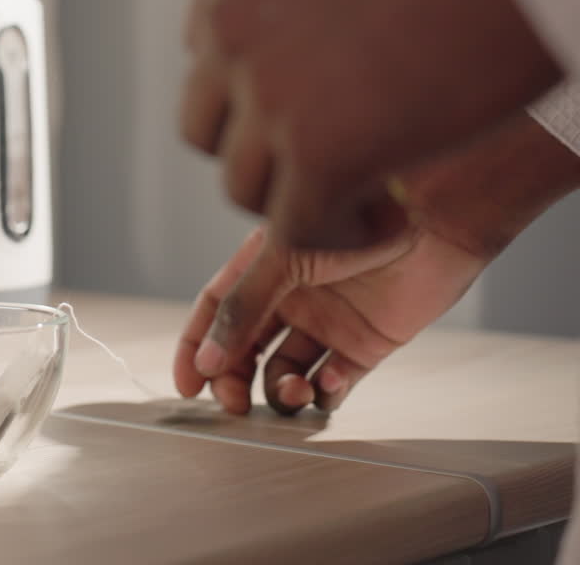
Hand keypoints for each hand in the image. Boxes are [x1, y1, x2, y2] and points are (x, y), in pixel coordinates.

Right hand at [174, 113, 579, 414]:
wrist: (435, 218)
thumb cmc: (356, 218)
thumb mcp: (282, 257)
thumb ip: (241, 308)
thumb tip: (206, 361)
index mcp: (262, 268)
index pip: (216, 313)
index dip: (196, 349)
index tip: (187, 387)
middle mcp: (291, 297)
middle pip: (247, 350)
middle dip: (235, 381)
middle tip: (234, 404)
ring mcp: (328, 322)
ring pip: (286, 370)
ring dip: (281, 390)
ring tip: (294, 390)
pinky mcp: (366, 344)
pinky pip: (335, 381)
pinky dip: (326, 393)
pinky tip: (328, 384)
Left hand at [180, 0, 561, 250]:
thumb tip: (302, 42)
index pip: (206, 52)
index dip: (258, 88)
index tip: (315, 98)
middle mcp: (230, 26)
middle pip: (210, 125)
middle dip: (265, 149)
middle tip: (332, 151)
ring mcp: (268, 93)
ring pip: (244, 185)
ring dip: (301, 194)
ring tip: (367, 185)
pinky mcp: (320, 154)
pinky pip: (298, 228)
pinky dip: (339, 235)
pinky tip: (386, 214)